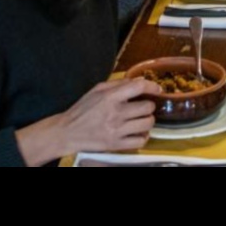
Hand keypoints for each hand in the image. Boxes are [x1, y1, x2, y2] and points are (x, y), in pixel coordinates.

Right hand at [15, 78, 157, 165]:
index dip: (152, 87)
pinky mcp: (116, 145)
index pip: (139, 88)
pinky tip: (138, 132)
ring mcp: (117, 130)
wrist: (68, 132)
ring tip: (141, 119)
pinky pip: (141, 141)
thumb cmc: (83, 109)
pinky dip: (143, 136)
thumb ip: (119, 84)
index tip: (157, 89)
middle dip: (149, 106)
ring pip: (147, 124)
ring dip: (148, 120)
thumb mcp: (97, 90)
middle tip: (143, 107)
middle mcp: (115, 113)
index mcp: (110, 97)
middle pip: (147, 107)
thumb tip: (140, 80)